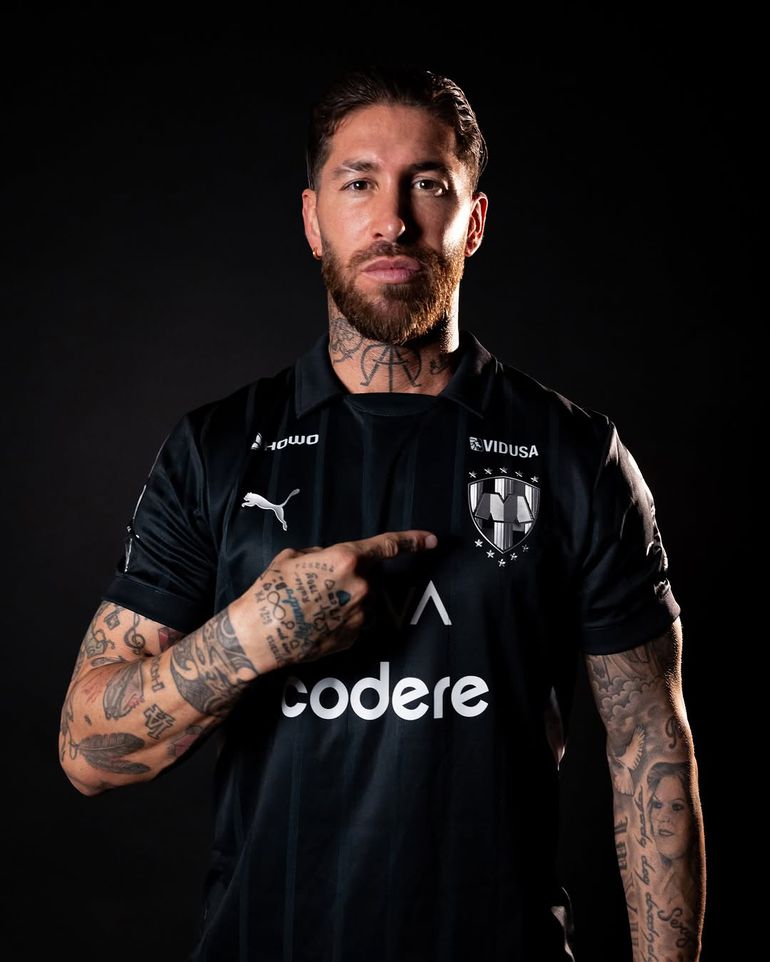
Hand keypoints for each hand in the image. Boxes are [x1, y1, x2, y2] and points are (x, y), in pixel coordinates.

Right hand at [240, 530, 437, 669]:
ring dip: (346, 597)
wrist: (259, 635)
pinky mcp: (354, 637)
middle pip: (369, 574)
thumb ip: (323, 554)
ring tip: (312, 605)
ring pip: (362, 598)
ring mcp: (360, 614)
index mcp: (346, 559)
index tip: (431, 540)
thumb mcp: (293, 557)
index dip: (413, 540)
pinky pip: (355, 620)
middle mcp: (360, 586)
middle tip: (319, 584)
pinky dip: (341, 618)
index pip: (388, 546)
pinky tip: (316, 621)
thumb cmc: (271, 591)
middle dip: (352, 574)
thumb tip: (334, 559)